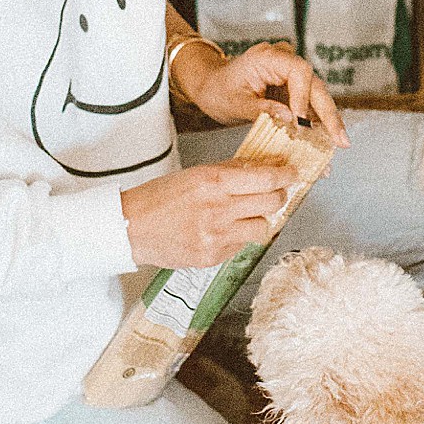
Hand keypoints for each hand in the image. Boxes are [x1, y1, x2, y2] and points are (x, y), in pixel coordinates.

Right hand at [121, 161, 293, 268]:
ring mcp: (216, 236)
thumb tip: (261, 166)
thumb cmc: (159, 198)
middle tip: (277, 192)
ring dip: (259, 218)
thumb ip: (229, 171)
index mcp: (213, 182)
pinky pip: (241, 245)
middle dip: (279, 195)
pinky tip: (223, 230)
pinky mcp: (212, 256)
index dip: (285, 175)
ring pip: (262, 227)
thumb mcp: (195, 174)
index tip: (292, 173)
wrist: (131, 227)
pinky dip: (239, 236)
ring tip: (246, 214)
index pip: (266, 179)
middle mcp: (218, 209)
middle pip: (272, 202)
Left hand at [184, 43, 348, 147]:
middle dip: (329, 114)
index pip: (299, 72)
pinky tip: (326, 141)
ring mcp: (290, 74)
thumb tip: (290, 119)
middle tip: (340, 140)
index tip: (302, 124)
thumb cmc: (218, 90)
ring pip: (316, 96)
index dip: (304, 98)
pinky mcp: (292, 88)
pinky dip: (316, 122)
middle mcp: (285, 61)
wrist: (210, 86)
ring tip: (339, 144)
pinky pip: (308, 104)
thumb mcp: (235, 103)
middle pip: (315, 85)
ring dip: (327, 120)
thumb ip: (262, 110)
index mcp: (269, 57)